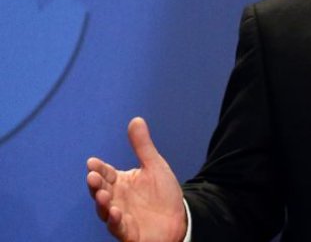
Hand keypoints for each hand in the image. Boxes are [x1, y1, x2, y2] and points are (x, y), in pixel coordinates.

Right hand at [87, 117, 187, 241]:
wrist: (179, 219)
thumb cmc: (163, 194)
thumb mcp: (154, 166)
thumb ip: (142, 146)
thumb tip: (136, 119)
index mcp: (120, 183)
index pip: (105, 173)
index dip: (98, 168)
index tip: (92, 162)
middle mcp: (116, 199)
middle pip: (101, 191)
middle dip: (95, 185)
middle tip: (92, 176)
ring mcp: (120, 217)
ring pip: (105, 210)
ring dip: (102, 203)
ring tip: (102, 194)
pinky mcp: (128, 232)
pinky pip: (118, 228)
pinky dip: (115, 221)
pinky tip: (116, 212)